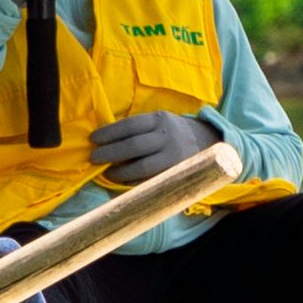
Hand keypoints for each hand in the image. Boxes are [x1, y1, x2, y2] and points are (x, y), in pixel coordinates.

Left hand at [89, 109, 217, 182]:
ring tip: (106, 173)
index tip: (93, 139)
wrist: (209, 141)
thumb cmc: (173, 132)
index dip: (109, 132)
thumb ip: (139, 128)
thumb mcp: (160, 122)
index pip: (130, 125)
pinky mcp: (176, 173)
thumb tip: (105, 139)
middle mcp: (168, 137)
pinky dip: (134, 182)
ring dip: (120, 171)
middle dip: (110, 152)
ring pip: (142, 166)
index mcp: (160, 120)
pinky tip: (123, 181)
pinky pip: (151, 180)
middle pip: (133, 146)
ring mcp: (173, 157)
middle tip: (93, 158)